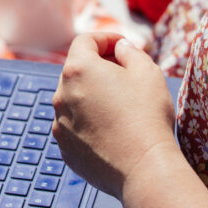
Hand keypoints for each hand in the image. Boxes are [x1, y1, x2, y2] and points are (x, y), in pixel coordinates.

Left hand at [51, 33, 175, 199]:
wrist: (144, 169)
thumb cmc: (148, 116)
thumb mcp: (147, 71)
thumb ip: (129, 51)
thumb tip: (119, 48)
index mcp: (78, 69)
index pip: (85, 41)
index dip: (105, 39)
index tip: (122, 46)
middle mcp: (61, 94)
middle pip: (77, 70)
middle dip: (99, 67)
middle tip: (126, 74)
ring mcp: (59, 123)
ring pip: (74, 99)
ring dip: (92, 95)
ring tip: (121, 105)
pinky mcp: (65, 147)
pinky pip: (74, 126)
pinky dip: (89, 122)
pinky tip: (113, 130)